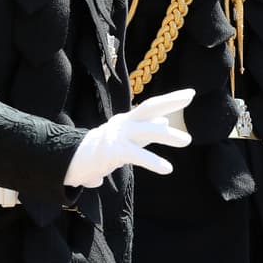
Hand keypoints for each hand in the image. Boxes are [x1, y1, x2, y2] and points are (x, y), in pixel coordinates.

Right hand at [64, 89, 194, 187]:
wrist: (73, 160)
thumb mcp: (128, 139)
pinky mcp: (114, 152)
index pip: (152, 106)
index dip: (170, 99)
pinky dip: (153, 162)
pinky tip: (167, 169)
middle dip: (169, 100)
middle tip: (189, 96)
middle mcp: (124, 123)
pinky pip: (137, 155)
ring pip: (146, 131)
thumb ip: (146, 131)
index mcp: (128, 120)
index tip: (190, 94)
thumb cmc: (103, 150)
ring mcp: (118, 135)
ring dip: (167, 135)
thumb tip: (164, 121)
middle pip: (149, 106)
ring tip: (187, 140)